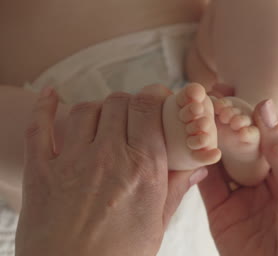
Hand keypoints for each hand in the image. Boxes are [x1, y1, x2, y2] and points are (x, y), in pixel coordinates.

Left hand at [16, 85, 207, 255]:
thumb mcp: (156, 225)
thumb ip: (175, 190)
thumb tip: (196, 168)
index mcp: (143, 169)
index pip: (148, 108)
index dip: (154, 96)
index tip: (158, 99)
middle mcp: (108, 157)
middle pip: (118, 102)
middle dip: (129, 102)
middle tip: (133, 114)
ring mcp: (71, 161)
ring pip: (85, 109)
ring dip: (97, 108)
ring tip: (104, 119)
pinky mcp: (41, 172)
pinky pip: (38, 127)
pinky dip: (44, 106)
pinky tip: (51, 95)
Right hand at [199, 99, 277, 255]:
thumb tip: (266, 105)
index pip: (260, 136)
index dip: (244, 118)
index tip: (225, 97)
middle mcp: (260, 180)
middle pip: (236, 147)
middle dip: (221, 128)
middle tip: (201, 106)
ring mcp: (240, 197)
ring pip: (218, 163)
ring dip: (204, 144)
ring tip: (189, 122)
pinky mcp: (220, 215)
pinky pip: (205, 187)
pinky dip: (193, 167)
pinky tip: (185, 149)